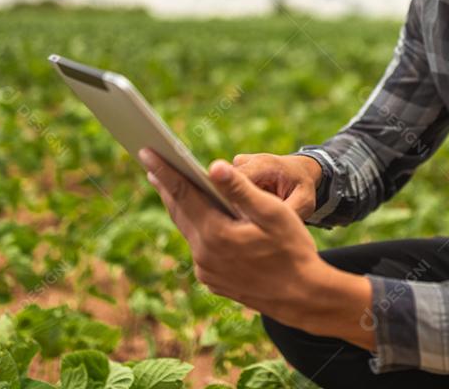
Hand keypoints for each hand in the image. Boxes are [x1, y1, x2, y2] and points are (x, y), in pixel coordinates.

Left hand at [137, 146, 372, 349]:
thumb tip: (213, 166)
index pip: (183, 193)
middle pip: (179, 211)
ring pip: (188, 229)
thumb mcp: (272, 213)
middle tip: (151, 163)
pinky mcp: (212, 280)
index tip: (146, 151)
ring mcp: (206, 270)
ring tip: (170, 186)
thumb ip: (240, 189)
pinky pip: (198, 247)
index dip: (164, 170)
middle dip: (165, 185)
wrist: (302, 296)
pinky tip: (197, 217)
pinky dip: (195, 227)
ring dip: (180, 206)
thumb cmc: (293, 249)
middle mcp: (204, 254)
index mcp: (216, 233)